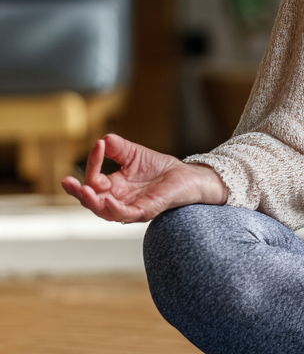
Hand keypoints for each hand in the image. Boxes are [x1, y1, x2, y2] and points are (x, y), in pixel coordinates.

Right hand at [62, 133, 227, 222]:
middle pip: (90, 201)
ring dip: (92, 202)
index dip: (93, 163)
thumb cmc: (159, 168)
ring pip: (104, 211)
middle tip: (67, 182)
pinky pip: (126, 215)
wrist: (186, 176)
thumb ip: (118, 148)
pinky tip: (108, 200)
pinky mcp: (144, 211)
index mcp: (112, 187)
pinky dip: (115, 209)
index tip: (98, 145)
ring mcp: (130, 208)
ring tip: (85, 190)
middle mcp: (117, 200)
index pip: (93, 179)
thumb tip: (103, 139)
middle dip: (78, 192)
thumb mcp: (135, 154)